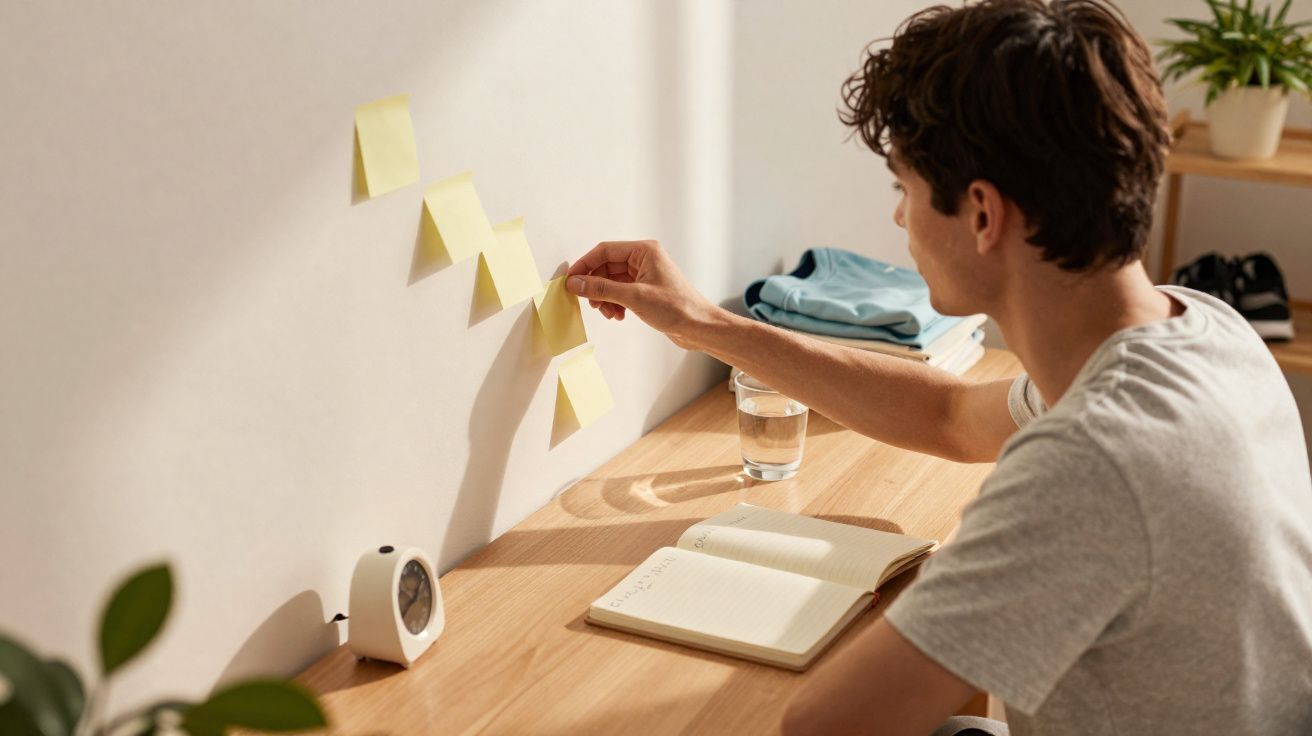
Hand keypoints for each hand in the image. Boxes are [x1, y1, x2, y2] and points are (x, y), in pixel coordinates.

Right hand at [566, 240, 717, 348]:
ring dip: (605, 297)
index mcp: (644, 251)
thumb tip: (576, 283)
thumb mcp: (634, 297)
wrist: (699, 327)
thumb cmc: (677, 308)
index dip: (585, 265)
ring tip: (608, 312)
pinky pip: (620, 292)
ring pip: (612, 281)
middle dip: (595, 286)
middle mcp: (644, 259)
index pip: (605, 251)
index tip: (571, 280)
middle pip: (606, 266)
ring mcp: (644, 275)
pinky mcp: (645, 290)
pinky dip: (614, 303)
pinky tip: (618, 315)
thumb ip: (601, 289)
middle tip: (589, 302)